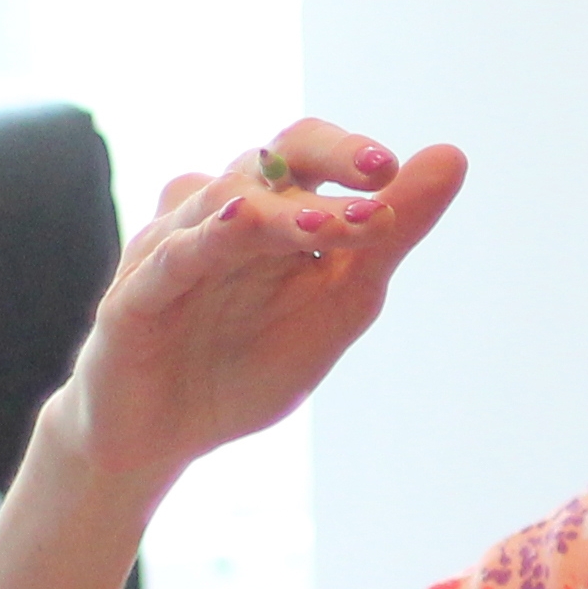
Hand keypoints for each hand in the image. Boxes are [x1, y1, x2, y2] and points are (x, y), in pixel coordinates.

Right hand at [53, 118, 470, 495]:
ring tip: (327, 222)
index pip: (307, 154)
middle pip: (267, 160)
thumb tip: (452, 156)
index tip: (396, 168)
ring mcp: (172, 249)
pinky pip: (172, 258)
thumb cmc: (251, 361)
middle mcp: (216, 214)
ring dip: (281, 211)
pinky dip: (206, 239)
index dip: (348, 153)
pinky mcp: (135, 296)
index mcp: (269, 212)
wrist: (165, 435)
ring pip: (223, 204)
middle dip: (325, 158)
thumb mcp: (339, 301)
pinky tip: (239, 224)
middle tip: (379, 167)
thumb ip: (389, 237)